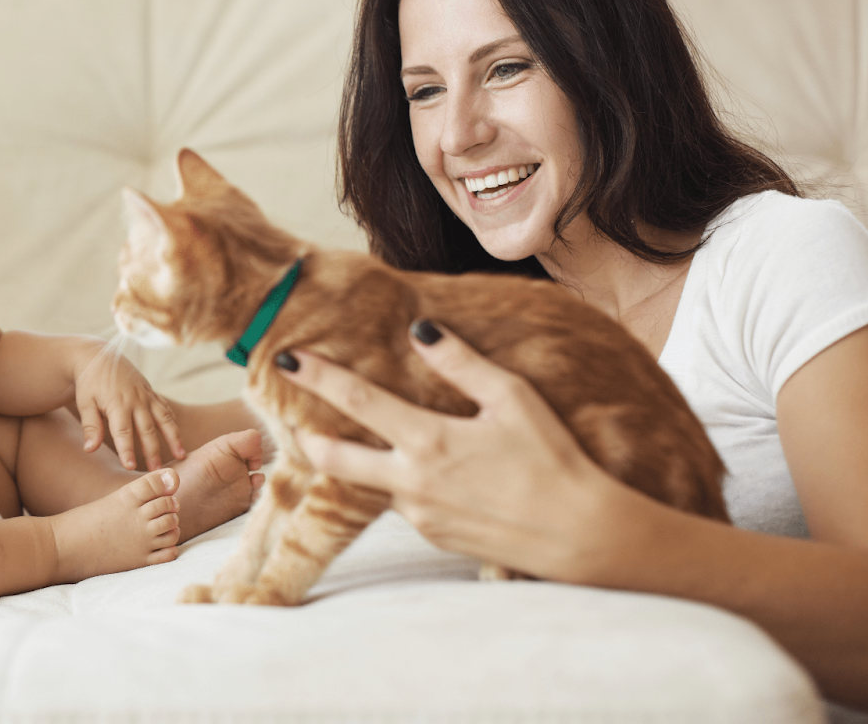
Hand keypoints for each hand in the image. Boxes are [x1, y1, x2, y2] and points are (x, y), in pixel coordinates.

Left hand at [75, 347, 183, 470]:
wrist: (99, 356)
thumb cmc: (89, 382)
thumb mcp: (84, 402)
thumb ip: (90, 426)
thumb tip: (89, 450)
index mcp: (117, 403)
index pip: (123, 431)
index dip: (127, 449)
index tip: (129, 467)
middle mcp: (136, 400)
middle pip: (147, 429)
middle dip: (152, 451)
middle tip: (156, 471)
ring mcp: (147, 396)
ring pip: (164, 419)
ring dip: (173, 438)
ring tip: (180, 456)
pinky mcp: (151, 393)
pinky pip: (165, 409)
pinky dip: (173, 423)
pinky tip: (178, 437)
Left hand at [276, 320, 614, 578]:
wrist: (580, 536)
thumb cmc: (554, 459)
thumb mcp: (513, 399)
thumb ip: (463, 364)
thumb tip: (421, 331)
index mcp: (428, 440)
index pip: (356, 400)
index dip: (317, 376)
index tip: (287, 359)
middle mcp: (411, 481)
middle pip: (336, 457)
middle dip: (309, 436)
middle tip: (293, 420)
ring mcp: (419, 514)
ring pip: (373, 481)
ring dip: (363, 461)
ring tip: (369, 440)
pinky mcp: (432, 536)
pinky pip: (406, 502)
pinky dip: (405, 482)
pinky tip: (436, 474)